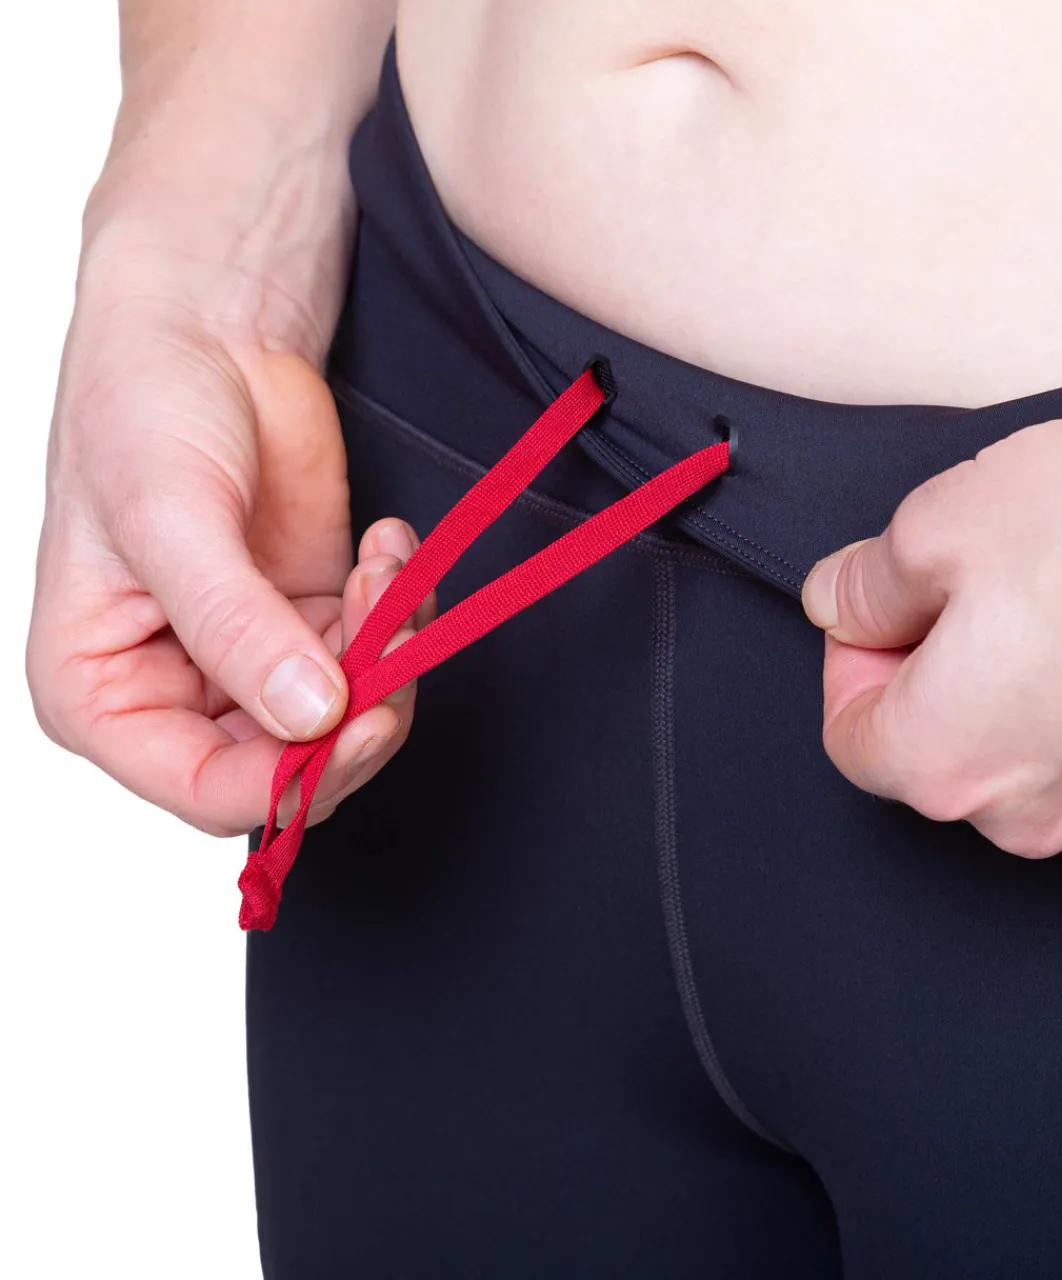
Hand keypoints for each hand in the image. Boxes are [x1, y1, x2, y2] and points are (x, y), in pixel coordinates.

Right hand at [27, 232, 422, 835]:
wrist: (208, 327)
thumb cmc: (143, 405)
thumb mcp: (173, 517)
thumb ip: (236, 626)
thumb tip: (307, 716)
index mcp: (100, 691)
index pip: (205, 789)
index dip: (289, 779)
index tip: (355, 723)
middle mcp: (175, 692)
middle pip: (288, 770)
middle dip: (355, 717)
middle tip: (393, 641)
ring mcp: (251, 661)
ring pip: (343, 723)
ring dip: (386, 659)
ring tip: (381, 568)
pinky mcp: (310, 621)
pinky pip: (374, 661)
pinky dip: (397, 615)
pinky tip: (385, 547)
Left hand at [801, 390, 1061, 855]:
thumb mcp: (933, 527)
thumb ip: (861, 585)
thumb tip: (838, 602)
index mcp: (944, 762)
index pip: (848, 736)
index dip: (852, 660)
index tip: (881, 609)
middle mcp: (1025, 816)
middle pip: (932, 751)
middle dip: (927, 673)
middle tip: (962, 589)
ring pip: (1014, 756)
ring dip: (1005, 690)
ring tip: (1045, 602)